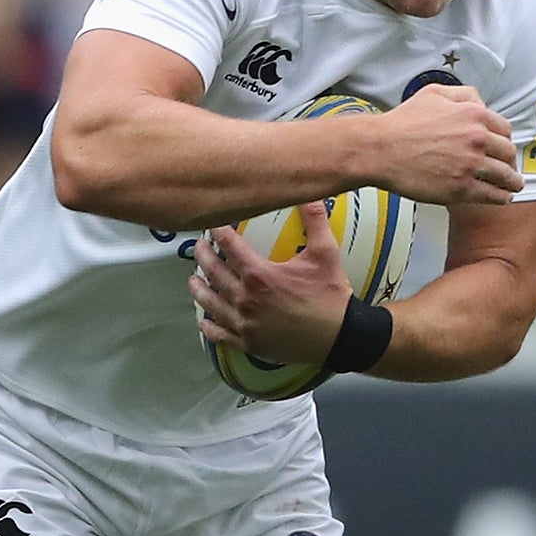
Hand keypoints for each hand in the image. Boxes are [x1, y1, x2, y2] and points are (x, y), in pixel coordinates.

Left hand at [192, 198, 351, 362]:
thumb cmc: (331, 295)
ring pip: (210, 303)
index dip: (218, 231)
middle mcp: (245, 298)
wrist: (341, 337)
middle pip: (213, 273)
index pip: (228, 246)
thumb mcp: (326, 254)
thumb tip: (311, 192)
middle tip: (200, 247)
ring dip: (199, 289)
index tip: (212, 224)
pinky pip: (221, 335)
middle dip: (203, 256)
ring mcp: (244, 323)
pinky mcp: (249, 343)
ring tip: (194, 280)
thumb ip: (315, 220)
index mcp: (259, 274)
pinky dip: (210, 327)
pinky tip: (204, 321)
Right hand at [373, 83, 522, 207]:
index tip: (503, 149)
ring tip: (513, 186)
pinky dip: (501, 197)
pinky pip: (494, 195)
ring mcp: (471, 165)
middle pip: (508, 153)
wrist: (381, 149)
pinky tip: (502, 198)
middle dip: (509, 162)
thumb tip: (481, 103)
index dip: (505, 140)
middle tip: (508, 168)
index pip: (505, 130)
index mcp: (473, 114)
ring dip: (512, 182)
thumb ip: (463, 95)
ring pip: (506, 176)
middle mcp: (477, 138)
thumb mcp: (434, 93)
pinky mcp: (462, 188)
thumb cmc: (402, 122)